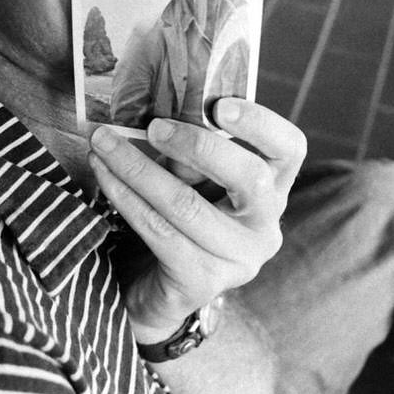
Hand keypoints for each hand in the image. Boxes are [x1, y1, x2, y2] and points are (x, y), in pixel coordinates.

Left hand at [88, 98, 306, 343]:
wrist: (154, 289)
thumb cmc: (176, 218)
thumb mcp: (191, 180)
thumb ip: (189, 153)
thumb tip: (158, 120)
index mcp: (271, 190)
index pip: (290, 149)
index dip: (260, 123)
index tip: (220, 105)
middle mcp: (264, 227)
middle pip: (248, 177)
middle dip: (196, 145)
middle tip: (153, 126)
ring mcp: (238, 260)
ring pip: (188, 205)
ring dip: (138, 168)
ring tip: (104, 143)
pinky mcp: (201, 281)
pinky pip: (159, 231)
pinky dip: (125, 198)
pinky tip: (103, 176)